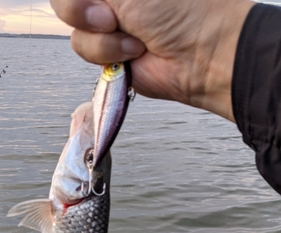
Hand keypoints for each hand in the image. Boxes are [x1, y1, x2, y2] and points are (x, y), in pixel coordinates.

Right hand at [50, 0, 253, 120]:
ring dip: (100, 33)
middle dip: (80, 7)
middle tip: (108, 14)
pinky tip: (133, 52)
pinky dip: (106, 52)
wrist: (200, 56)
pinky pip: (83, 48)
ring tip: (133, 36)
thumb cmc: (179, 9)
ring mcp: (110, 22)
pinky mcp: (110, 52)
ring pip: (74, 24)